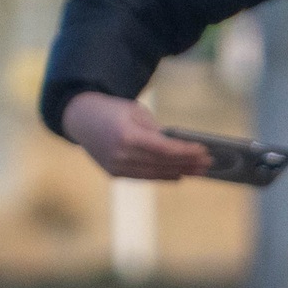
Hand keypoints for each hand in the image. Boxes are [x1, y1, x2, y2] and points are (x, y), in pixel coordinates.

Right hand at [61, 91, 213, 181]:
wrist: (79, 118)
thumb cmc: (113, 110)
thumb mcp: (135, 110)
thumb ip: (156, 131)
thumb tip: (177, 151)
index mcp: (127, 135)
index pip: (164, 149)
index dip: (186, 152)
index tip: (204, 150)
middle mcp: (121, 155)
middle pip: (162, 164)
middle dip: (187, 164)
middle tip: (208, 163)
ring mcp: (116, 167)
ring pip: (155, 174)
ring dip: (179, 173)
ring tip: (198, 171)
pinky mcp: (114, 174)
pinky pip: (143, 177)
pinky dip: (162, 176)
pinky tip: (178, 175)